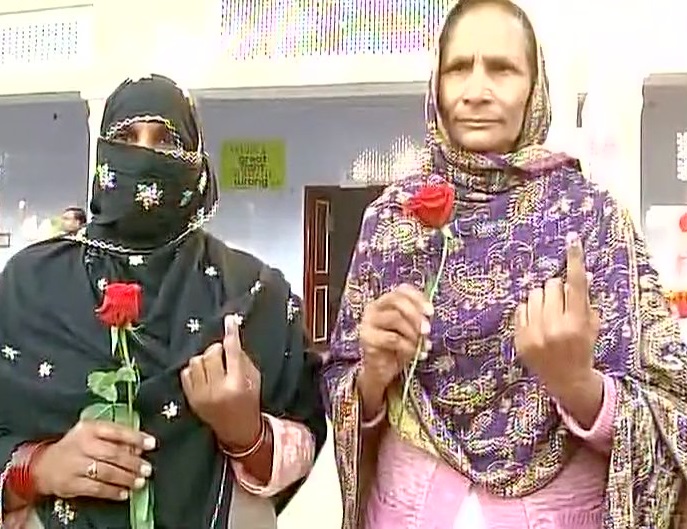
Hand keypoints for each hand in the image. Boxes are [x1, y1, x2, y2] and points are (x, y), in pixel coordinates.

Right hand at [31, 421, 154, 500]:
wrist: (43, 465)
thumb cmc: (76, 446)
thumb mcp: (92, 433)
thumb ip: (114, 438)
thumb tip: (138, 448)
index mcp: (89, 428)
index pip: (116, 431)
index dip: (136, 437)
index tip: (152, 443)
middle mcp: (82, 445)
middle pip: (113, 454)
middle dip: (133, 463)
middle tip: (147, 468)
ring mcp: (75, 465)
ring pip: (106, 472)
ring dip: (126, 478)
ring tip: (140, 482)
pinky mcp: (71, 484)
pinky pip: (96, 489)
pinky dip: (112, 492)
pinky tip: (124, 493)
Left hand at [181, 315, 261, 449]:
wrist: (237, 430)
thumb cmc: (249, 400)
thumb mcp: (254, 378)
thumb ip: (242, 358)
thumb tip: (229, 337)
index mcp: (237, 383)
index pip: (233, 351)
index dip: (231, 333)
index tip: (230, 319)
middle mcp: (217, 388)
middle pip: (211, 353)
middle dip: (217, 349)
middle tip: (223, 355)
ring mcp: (201, 395)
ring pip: (196, 361)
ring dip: (205, 359)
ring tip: (214, 367)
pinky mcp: (191, 399)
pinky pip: (186, 373)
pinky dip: (194, 370)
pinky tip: (204, 376)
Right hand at [358, 284, 432, 398]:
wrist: (381, 371)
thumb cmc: (398, 348)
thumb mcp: (411, 331)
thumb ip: (418, 320)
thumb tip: (428, 316)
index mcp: (385, 302)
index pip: (401, 290)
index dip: (418, 298)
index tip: (431, 312)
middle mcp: (373, 308)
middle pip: (396, 301)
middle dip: (416, 315)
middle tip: (427, 330)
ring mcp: (368, 323)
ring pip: (395, 318)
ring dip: (412, 333)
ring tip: (420, 346)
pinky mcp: (367, 339)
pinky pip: (392, 338)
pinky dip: (407, 346)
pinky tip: (413, 354)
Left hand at [514, 232, 599, 392]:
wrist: (566, 380)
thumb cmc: (582, 349)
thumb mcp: (592, 326)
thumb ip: (586, 301)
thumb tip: (582, 273)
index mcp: (576, 324)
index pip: (575, 284)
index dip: (575, 260)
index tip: (573, 239)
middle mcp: (554, 327)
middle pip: (551, 286)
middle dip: (557, 290)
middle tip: (561, 303)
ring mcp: (534, 334)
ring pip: (533, 295)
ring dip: (542, 299)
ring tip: (549, 314)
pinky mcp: (519, 338)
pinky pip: (520, 309)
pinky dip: (529, 311)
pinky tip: (537, 323)